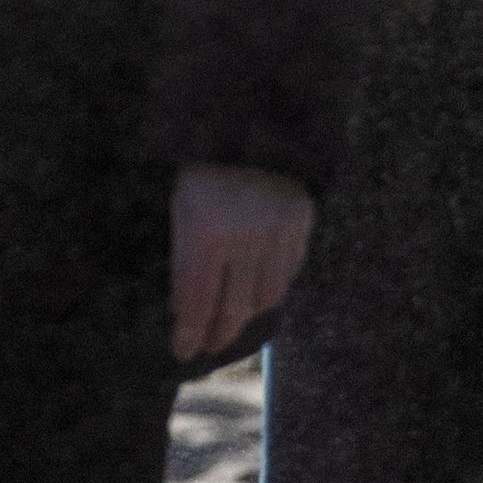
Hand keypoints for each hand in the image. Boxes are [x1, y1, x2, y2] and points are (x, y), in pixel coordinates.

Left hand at [170, 163, 315, 363]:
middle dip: (220, 333)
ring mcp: (278, 235)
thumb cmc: (203, 173)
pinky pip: (288, 273)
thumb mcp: (180, 212)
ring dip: (248, 316)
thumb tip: (187, 311)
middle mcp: (246, 240)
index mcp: (206, 235)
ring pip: (267, 296)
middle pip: (235, 307)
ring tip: (232, 326)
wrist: (250, 130)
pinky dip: (272, 290)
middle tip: (210, 347)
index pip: (198, 301)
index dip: (190, 332)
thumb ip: (185, 262)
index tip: (182, 352)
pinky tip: (258, 297)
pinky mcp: (302, 227)